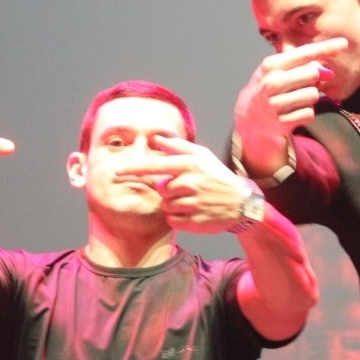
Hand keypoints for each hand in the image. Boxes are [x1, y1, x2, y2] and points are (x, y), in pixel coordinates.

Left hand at [114, 136, 250, 233]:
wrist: (242, 202)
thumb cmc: (218, 176)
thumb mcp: (202, 156)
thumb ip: (177, 146)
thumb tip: (155, 138)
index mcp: (189, 164)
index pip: (154, 166)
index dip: (134, 169)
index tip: (117, 172)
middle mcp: (190, 183)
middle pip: (161, 189)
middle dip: (168, 190)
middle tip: (186, 189)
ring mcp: (193, 203)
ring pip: (166, 205)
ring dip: (174, 204)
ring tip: (192, 200)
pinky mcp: (195, 221)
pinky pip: (172, 220)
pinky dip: (178, 217)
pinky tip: (193, 212)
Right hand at [233, 37, 345, 169]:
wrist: (248, 116)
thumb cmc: (268, 88)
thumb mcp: (277, 71)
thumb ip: (301, 66)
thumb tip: (327, 72)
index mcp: (271, 65)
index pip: (305, 53)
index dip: (326, 47)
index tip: (345, 43)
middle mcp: (272, 83)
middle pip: (312, 74)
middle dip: (313, 79)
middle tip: (302, 84)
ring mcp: (276, 104)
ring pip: (313, 95)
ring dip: (309, 98)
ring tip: (294, 100)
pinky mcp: (282, 122)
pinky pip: (310, 113)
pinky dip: (306, 113)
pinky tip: (293, 112)